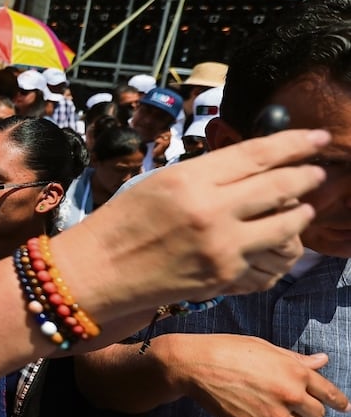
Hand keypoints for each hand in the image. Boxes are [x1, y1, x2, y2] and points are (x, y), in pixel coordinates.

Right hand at [55, 128, 330, 315]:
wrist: (97, 272)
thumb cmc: (121, 223)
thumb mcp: (159, 182)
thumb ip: (206, 175)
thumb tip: (254, 168)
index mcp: (190, 179)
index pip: (258, 154)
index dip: (295, 143)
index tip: (318, 138)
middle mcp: (210, 211)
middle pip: (281, 186)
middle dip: (308, 176)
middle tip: (318, 172)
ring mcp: (221, 247)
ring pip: (286, 225)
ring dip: (301, 214)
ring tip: (302, 208)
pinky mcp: (224, 278)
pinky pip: (266, 259)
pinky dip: (275, 249)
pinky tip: (274, 243)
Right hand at [159, 333, 350, 416]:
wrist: (195, 366)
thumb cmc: (228, 349)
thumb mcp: (264, 348)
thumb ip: (295, 359)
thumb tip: (321, 361)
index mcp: (296, 372)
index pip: (329, 393)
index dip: (339, 401)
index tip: (343, 406)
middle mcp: (290, 396)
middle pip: (316, 414)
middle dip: (309, 408)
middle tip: (294, 401)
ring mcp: (273, 415)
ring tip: (273, 407)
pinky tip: (258, 412)